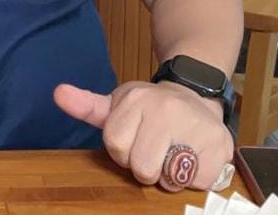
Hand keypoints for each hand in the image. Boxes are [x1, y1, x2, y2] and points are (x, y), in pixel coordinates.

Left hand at [54, 81, 232, 190]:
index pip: (116, 147)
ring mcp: (195, 125)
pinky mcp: (219, 145)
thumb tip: (58, 93)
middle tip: (155, 149)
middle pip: (142, 167)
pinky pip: (197, 183)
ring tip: (173, 153)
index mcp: (135, 100)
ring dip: (170, 175)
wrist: (195, 97)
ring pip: (169, 178)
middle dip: (146, 166)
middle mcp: (165, 109)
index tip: (134, 139)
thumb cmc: (149, 110)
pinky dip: (194, 178)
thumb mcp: (117, 105)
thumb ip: (87, 106)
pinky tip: (194, 156)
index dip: (123, 152)